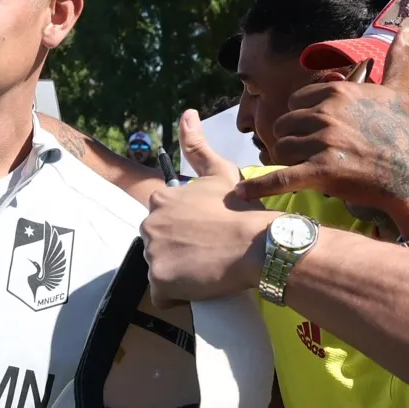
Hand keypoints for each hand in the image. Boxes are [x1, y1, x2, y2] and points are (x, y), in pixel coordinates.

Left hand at [142, 110, 271, 304]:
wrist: (258, 244)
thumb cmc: (243, 209)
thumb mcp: (220, 172)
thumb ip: (197, 145)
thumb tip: (187, 113)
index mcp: (160, 199)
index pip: (163, 222)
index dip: (185, 231)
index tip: (206, 234)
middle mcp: (150, 223)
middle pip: (158, 246)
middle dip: (179, 252)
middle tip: (209, 252)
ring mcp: (153, 252)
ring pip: (161, 269)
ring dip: (179, 273)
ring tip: (208, 268)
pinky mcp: (160, 279)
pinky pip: (162, 295)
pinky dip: (177, 294)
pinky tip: (200, 285)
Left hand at [241, 28, 408, 235]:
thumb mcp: (401, 91)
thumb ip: (396, 59)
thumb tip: (405, 30)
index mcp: (338, 91)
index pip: (296, 101)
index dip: (301, 117)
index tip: (313, 130)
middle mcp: (327, 113)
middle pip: (284, 124)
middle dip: (292, 139)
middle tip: (309, 153)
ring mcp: (323, 142)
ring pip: (281, 149)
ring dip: (288, 160)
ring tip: (305, 169)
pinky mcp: (321, 172)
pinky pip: (281, 177)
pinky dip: (259, 187)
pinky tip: (241, 193)